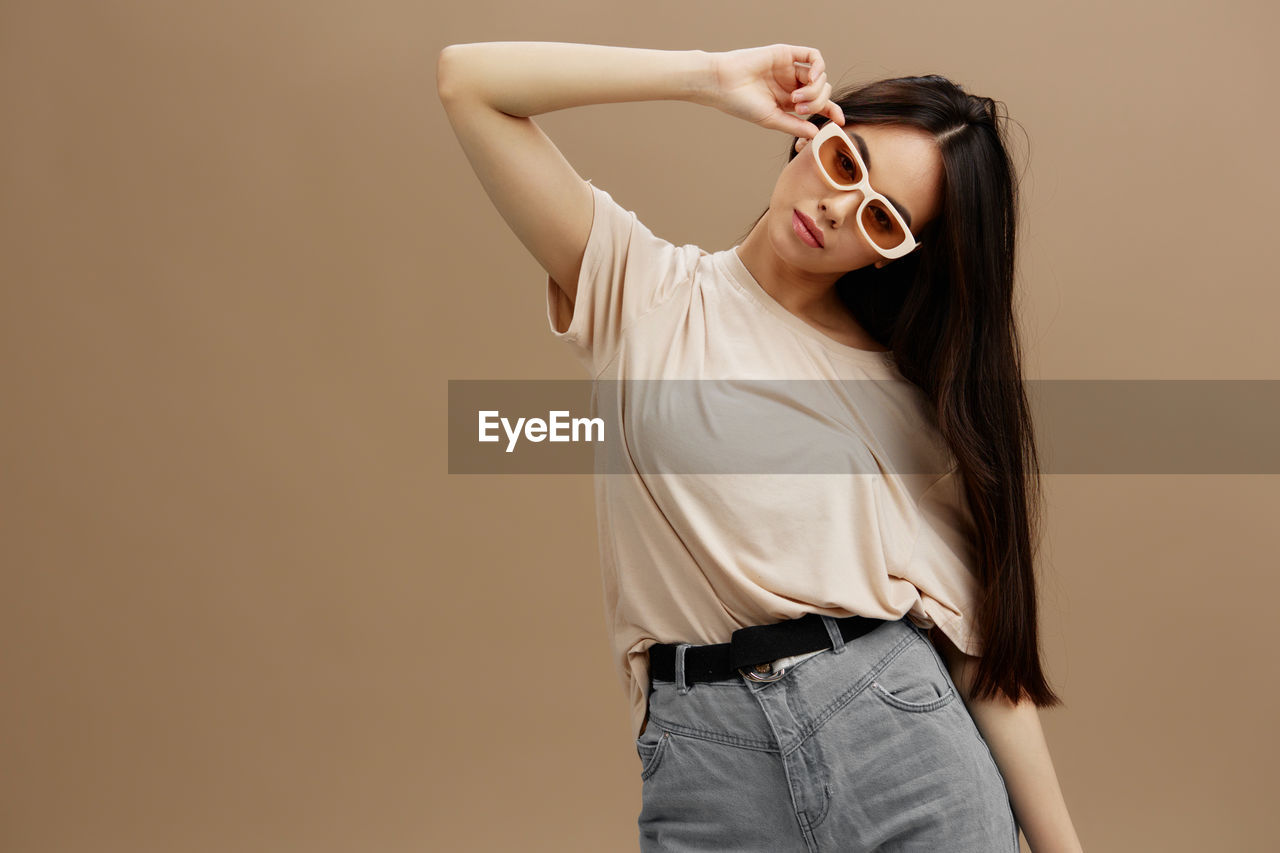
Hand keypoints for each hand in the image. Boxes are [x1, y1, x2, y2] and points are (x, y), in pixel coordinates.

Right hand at [703, 44, 844, 137]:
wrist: (722, 83)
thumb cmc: (741, 104)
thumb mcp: (772, 119)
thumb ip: (795, 126)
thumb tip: (817, 133)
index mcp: (788, 102)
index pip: (818, 105)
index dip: (832, 111)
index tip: (840, 122)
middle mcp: (792, 84)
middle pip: (822, 91)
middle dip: (817, 103)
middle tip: (799, 109)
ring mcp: (790, 68)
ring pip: (820, 76)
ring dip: (814, 90)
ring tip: (796, 98)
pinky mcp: (787, 53)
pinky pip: (813, 56)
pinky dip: (818, 68)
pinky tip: (810, 78)